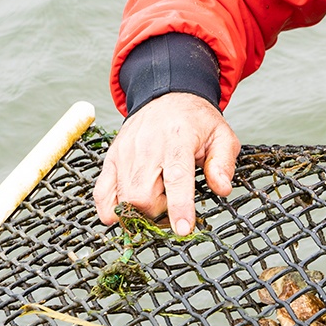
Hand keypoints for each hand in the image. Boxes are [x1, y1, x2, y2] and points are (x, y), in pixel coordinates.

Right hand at [93, 92, 239, 234]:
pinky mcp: (112, 157)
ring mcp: (125, 152)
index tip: (183, 229)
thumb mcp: (222, 135)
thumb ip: (224, 163)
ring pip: (123, 198)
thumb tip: (222, 189)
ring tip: (156, 198)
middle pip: (142, 195)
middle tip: (171, 203)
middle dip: (158, 212)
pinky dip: (110, 209)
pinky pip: (102, 192)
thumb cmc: (196, 120)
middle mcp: (147, 146)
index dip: (178, 207)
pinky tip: (123, 212)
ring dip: (140, 210)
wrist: (166, 95)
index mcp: (178, 138)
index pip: (176, 177)